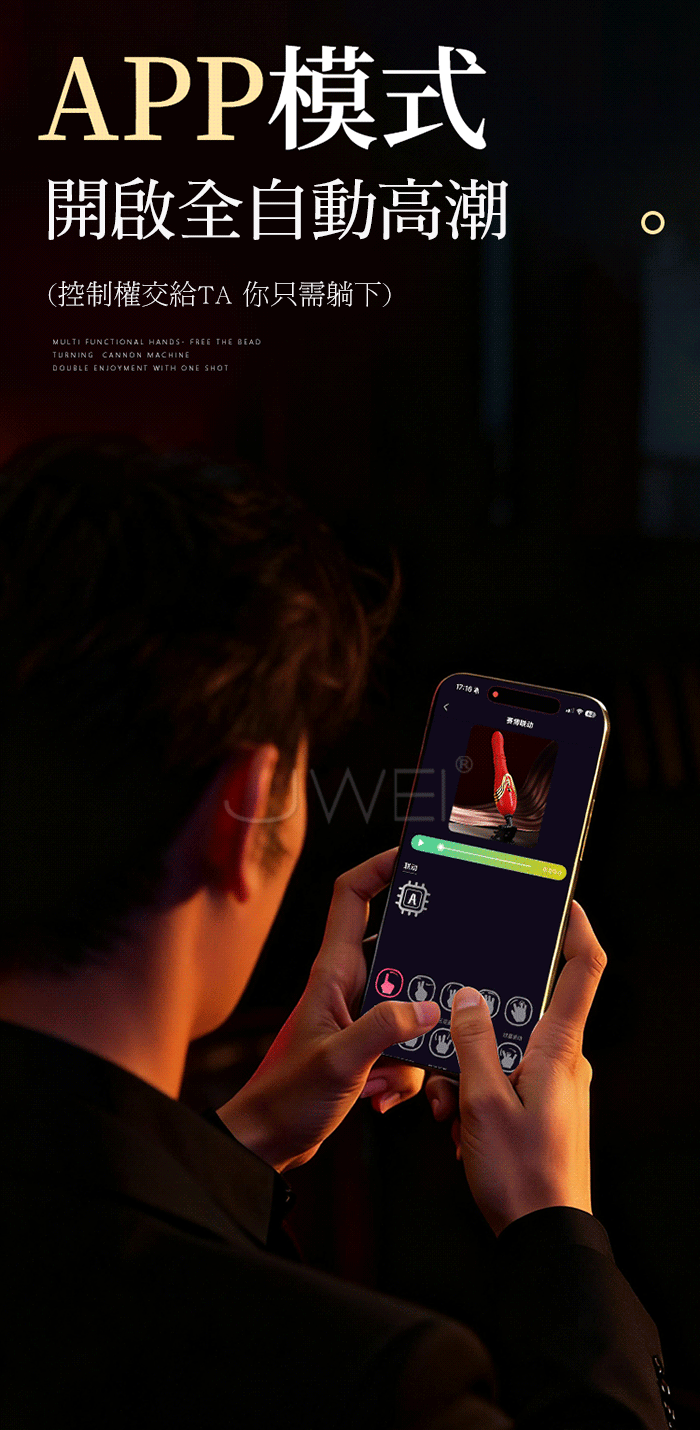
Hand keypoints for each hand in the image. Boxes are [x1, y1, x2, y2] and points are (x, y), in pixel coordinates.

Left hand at [215, 849, 439, 1172]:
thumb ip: (384, 1029)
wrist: (270, 1143)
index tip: (416, 857)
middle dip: (425, 972)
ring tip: (390, 1074)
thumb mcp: (340, 1060)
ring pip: (410, 1005)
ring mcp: (360, 1016)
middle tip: (447, 985)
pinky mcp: (369, 1047)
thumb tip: (428, 1007)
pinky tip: (382, 1096)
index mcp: (333, 973)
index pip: (353, 897)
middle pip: (399, 951)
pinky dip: (405, 1073)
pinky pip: (407, 1044)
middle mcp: (348, 986)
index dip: (381, 867)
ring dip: (414, 1040)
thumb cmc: (287, 1098)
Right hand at [425, 903, 605, 1234]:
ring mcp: (554, 1087)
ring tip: (451, 1113)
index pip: (582, 970)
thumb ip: (472, 1041)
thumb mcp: (481, 1101)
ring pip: (503, 1054)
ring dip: (468, 1075)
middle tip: (448, 1061)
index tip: (562, 901)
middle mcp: (563, 1062)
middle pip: (520, 1015)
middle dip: (475, 1030)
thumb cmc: (522, 1178)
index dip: (576, 928)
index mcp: (559, 1049)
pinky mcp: (542, 1110)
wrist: (543, 1239)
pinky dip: (476, 1097)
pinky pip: (504, 1083)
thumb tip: (468, 997)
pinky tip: (459, 1127)